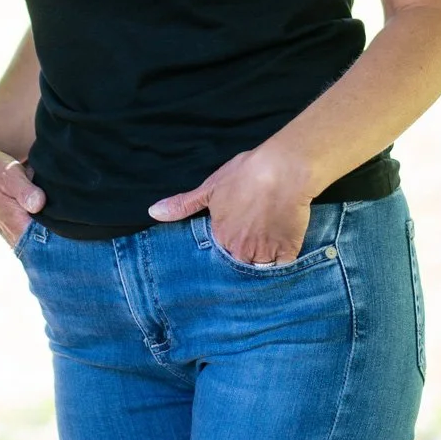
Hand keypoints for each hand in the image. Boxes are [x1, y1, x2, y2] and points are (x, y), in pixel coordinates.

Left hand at [148, 147, 310, 264]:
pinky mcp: (287, 254)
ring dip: (263, 258)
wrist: (282, 171)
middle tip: (256, 232)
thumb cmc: (245, 175)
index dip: (230, 239)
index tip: (239, 228)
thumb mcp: (210, 187)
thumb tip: (153, 212)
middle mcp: (239, 251)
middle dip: (246, 252)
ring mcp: (264, 254)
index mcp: (220, 236)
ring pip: (260, 267)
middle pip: (240, 261)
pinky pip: (283, 268)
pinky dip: (283, 261)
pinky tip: (284, 245)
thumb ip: (183, 205)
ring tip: (269, 238)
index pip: (221, 249)